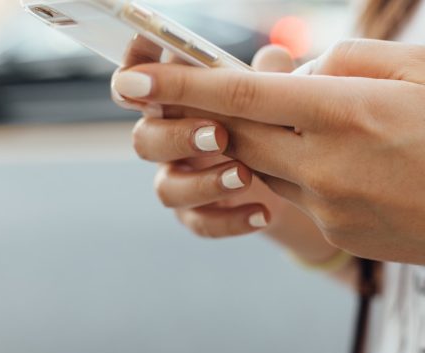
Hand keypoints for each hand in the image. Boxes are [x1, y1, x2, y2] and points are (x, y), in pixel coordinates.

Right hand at [111, 40, 320, 243]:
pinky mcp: (197, 214)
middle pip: (145, 139)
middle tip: (219, 135)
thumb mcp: (272, 95)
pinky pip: (200, 223)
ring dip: (204, 183)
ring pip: (167, 188)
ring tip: (245, 176)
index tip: (142, 77)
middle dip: (178, 137)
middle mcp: (168, 139)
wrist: (292, 178)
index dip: (132, 78)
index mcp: (176, 101)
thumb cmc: (270, 121)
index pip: (137, 85)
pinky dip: (231, 220)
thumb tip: (275, 56)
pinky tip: (263, 213)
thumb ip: (268, 75)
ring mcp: (180, 179)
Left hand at [112, 39, 424, 266]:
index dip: (181, 85)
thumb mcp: (418, 66)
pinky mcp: (334, 229)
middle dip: (213, 113)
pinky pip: (295, 193)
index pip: (242, 94)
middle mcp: (325, 162)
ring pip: (262, 164)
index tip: (132, 81)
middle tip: (208, 97)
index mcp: (344, 111)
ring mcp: (327, 203)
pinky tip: (346, 163)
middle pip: (237, 133)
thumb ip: (345, 57)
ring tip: (314, 125)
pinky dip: (300, 169)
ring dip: (265, 140)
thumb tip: (293, 69)